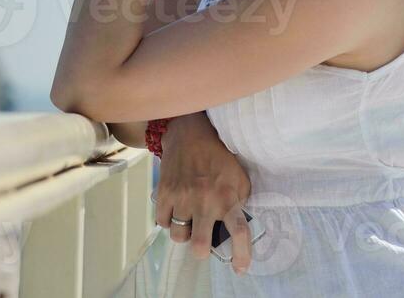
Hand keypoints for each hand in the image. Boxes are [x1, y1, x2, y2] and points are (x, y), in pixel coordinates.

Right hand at [153, 113, 253, 273]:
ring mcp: (182, 197)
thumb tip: (237, 227)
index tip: (240, 268)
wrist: (190, 134)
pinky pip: (161, 222)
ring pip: (178, 235)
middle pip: (199, 245)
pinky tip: (175, 210)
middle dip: (201, 251)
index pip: (239, 233)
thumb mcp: (239, 178)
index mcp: (227, 198)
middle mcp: (204, 200)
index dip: (241, 255)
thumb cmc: (219, 158)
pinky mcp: (164, 193)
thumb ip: (240, 202)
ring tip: (188, 219)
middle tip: (203, 242)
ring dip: (184, 232)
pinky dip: (168, 220)